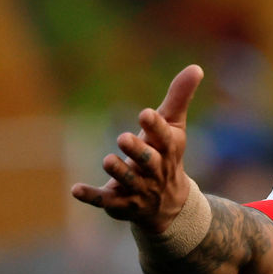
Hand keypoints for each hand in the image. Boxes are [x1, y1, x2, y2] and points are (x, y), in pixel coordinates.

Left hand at [71, 64, 203, 232]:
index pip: (165, 138)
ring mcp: (138, 190)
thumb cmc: (167, 156)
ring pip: (128, 181)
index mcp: (168, 151)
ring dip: (118, 171)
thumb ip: (179, 98)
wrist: (169, 206)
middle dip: (137, 151)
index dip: (156, 127)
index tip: (145, 113)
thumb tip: (196, 67)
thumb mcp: (174, 127)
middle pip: (148, 162)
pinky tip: (76, 190)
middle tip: (122, 138)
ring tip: (107, 160)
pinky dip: (91, 196)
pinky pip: (106, 201)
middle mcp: (155, 172)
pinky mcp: (121, 204)